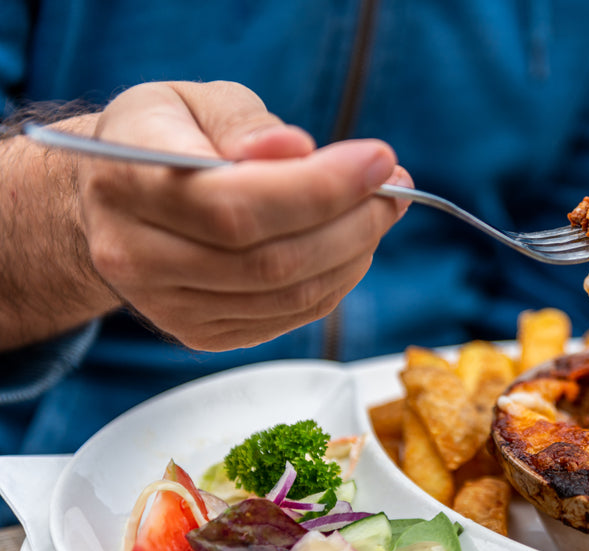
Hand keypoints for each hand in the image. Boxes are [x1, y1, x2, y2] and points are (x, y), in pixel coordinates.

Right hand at [79, 80, 409, 350]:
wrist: (115, 199)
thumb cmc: (166, 137)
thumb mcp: (193, 100)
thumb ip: (244, 122)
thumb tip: (295, 149)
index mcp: (126, 181)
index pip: (234, 205)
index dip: (320, 188)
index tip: (379, 160)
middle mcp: (135, 254)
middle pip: (268, 260)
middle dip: (352, 222)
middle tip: (394, 186)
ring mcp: (167, 305)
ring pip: (286, 294)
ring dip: (354, 253)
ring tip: (380, 209)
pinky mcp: (200, 333)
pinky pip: (289, 316)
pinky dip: (336, 280)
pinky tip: (350, 244)